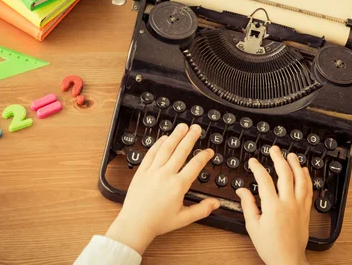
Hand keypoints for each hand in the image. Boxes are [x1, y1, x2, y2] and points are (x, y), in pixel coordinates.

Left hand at [106, 124, 219, 254]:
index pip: (195, 165)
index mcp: (178, 185)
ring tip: (183, 126)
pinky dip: (158, 144)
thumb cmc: (158, 222)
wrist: (135, 224)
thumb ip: (202, 209)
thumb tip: (216, 203)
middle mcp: (166, 175)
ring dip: (175, 136)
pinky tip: (164, 138)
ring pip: (166, 148)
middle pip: (181, 151)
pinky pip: (151, 153)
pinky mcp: (142, 171)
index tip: (209, 151)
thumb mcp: (184, 218)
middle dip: (190, 137)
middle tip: (197, 128)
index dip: (204, 156)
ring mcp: (152, 171)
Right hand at [236, 146, 312, 264]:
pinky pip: (309, 190)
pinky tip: (304, 171)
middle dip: (279, 158)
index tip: (253, 161)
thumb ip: (248, 205)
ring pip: (300, 179)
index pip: (265, 180)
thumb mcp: (253, 226)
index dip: (258, 167)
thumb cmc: (270, 246)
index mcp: (272, 207)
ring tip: (291, 155)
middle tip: (274, 149)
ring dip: (295, 165)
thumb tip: (242, 190)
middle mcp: (288, 203)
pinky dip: (307, 178)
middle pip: (285, 174)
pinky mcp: (306, 211)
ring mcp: (299, 206)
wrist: (288, 260)